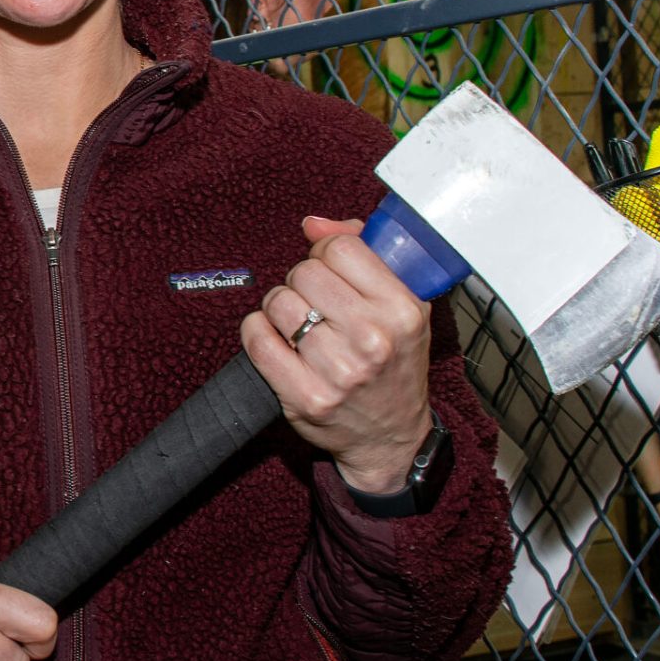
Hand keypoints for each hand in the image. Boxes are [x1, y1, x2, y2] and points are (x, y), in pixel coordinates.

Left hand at [243, 215, 433, 494]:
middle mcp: (373, 339)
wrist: (390, 436)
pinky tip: (276, 341)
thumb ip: (362, 253)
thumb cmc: (393, 363)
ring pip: (278, 303)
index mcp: (402, 310)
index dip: (326, 254)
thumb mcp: (400, 305)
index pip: (341, 248)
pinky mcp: (305, 397)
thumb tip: (313, 224)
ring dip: (280, 309)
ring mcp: (338, 371)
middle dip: (302, 282)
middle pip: (304, 272)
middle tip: (314, 304)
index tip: (329, 272)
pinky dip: (258, 333)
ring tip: (299, 325)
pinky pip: (257, 340)